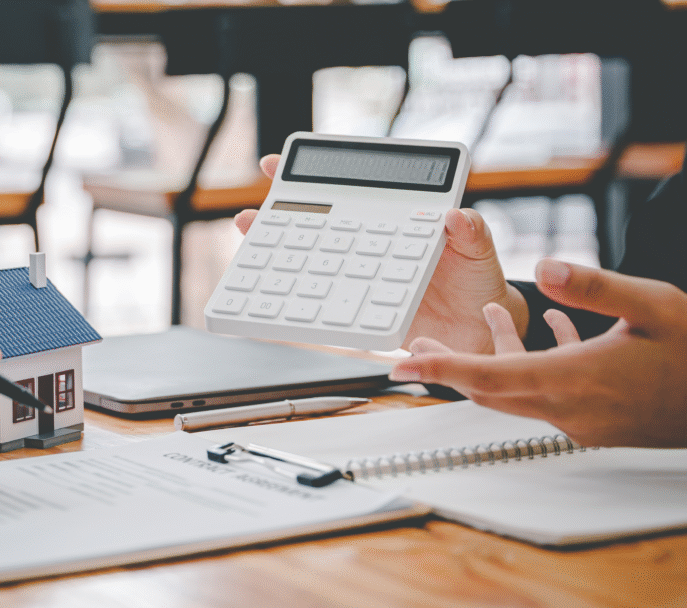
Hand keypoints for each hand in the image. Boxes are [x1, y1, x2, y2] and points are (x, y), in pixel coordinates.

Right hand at [236, 155, 529, 353]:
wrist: (477, 331)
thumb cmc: (477, 281)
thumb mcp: (478, 248)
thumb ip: (469, 231)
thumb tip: (455, 216)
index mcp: (394, 220)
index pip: (348, 191)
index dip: (310, 178)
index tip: (275, 168)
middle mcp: (370, 244)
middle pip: (318, 224)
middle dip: (278, 215)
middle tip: (251, 213)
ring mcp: (362, 275)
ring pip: (314, 260)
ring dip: (281, 254)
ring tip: (255, 246)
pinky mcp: (361, 307)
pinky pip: (328, 301)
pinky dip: (302, 297)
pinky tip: (281, 294)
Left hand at [391, 259, 686, 447]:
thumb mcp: (652, 306)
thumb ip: (592, 287)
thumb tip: (542, 268)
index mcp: (574, 380)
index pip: (488, 376)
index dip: (440, 369)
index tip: (400, 368)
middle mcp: (570, 408)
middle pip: (489, 391)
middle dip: (449, 368)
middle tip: (414, 351)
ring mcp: (583, 420)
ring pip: (517, 391)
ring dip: (491, 362)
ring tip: (478, 326)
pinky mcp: (598, 421)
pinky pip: (547, 394)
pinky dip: (533, 365)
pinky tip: (550, 332)